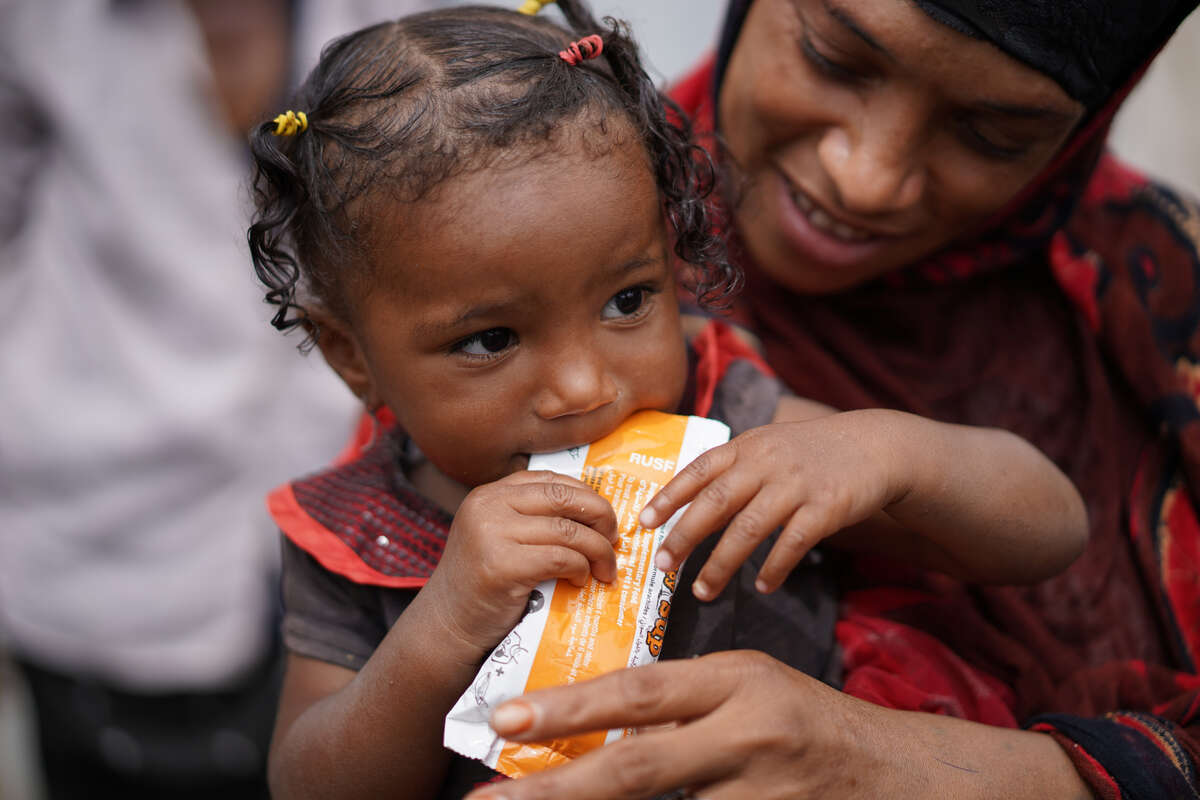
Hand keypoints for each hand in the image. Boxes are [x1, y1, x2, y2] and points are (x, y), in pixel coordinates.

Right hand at [423, 470, 618, 656]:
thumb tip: (596, 513)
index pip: (552, 481)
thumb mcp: (500, 538)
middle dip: (601, 517)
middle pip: (565, 498)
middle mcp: (488, 505)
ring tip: (605, 569)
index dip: (587, 496)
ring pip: (569, 531)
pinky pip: (561, 558)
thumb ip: (532, 519)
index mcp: (490, 494)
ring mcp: (492, 534)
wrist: (446, 627)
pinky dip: (581, 569)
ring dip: (598, 551)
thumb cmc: (483, 586)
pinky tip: (581, 580)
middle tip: (614, 540)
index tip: (604, 519)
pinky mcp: (502, 565)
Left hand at [462, 652, 1093, 799]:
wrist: (901, 773)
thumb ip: (681, 706)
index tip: (505, 718)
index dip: (567, 706)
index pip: (637, 689)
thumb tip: (598, 728)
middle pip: (637, 764)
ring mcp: (763, 788)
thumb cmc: (809, 723)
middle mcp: (748, 731)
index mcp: (734, 678)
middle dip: (556, 788)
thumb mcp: (748, 690)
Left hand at [642, 411, 905, 598]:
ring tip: (703, 592)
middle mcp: (766, 462)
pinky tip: (762, 587)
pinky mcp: (826, 507)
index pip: (698, 471)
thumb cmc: (808, 452)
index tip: (643, 524)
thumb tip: (684, 503)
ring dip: (721, 564)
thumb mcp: (766, 446)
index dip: (669, 497)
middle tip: (662, 567)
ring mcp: (796, 485)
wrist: (875, 446)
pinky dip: (774, 568)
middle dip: (684, 537)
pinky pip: (792, 544)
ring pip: (749, 529)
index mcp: (746, 447)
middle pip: (715, 502)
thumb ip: (730, 469)